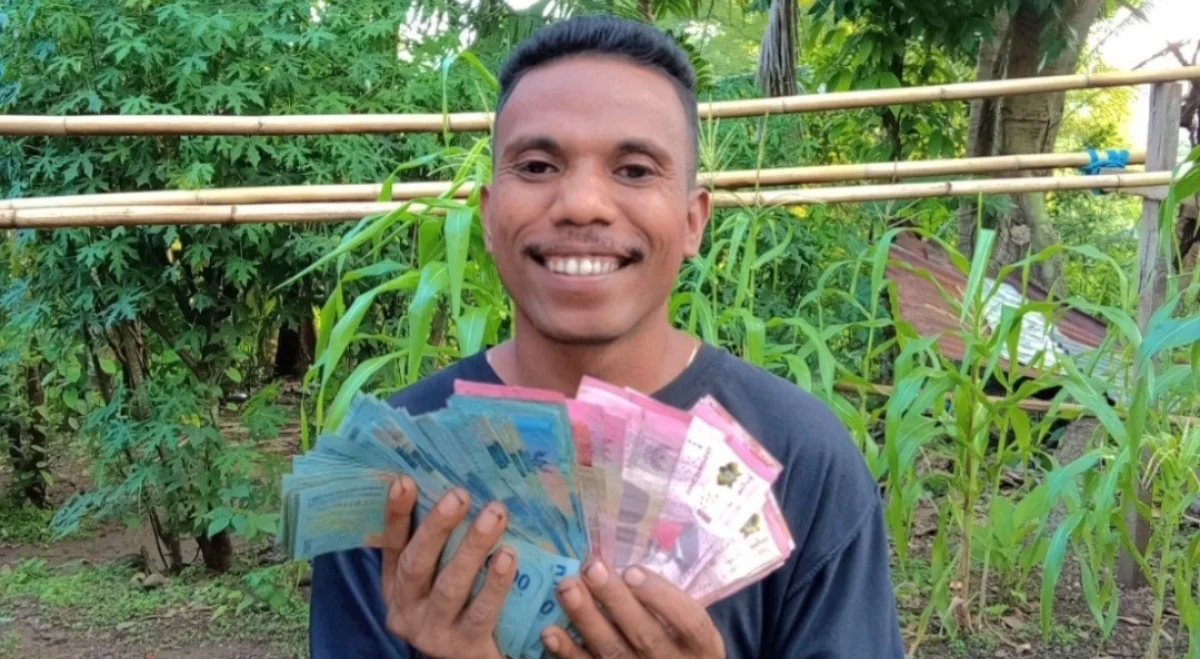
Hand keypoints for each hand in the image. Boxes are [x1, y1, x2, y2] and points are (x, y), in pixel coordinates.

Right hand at [378, 476, 515, 658]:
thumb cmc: (463, 606)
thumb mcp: (441, 576)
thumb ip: (442, 543)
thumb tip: (455, 486)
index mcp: (396, 586)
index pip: (391, 545)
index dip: (396, 514)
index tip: (404, 480)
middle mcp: (407, 610)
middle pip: (416, 564)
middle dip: (437, 526)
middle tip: (460, 494)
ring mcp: (433, 632)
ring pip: (450, 586)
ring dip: (473, 548)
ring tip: (494, 515)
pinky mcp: (463, 649)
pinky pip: (481, 614)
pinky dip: (495, 584)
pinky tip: (509, 557)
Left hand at [539, 560, 725, 658]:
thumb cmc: (679, 644)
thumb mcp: (688, 628)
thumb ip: (667, 603)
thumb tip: (622, 566)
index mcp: (702, 647)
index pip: (690, 621)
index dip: (662, 596)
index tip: (632, 570)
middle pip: (647, 635)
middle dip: (616, 600)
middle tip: (592, 568)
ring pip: (614, 653)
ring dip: (587, 620)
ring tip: (567, 588)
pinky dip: (569, 654)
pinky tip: (551, 633)